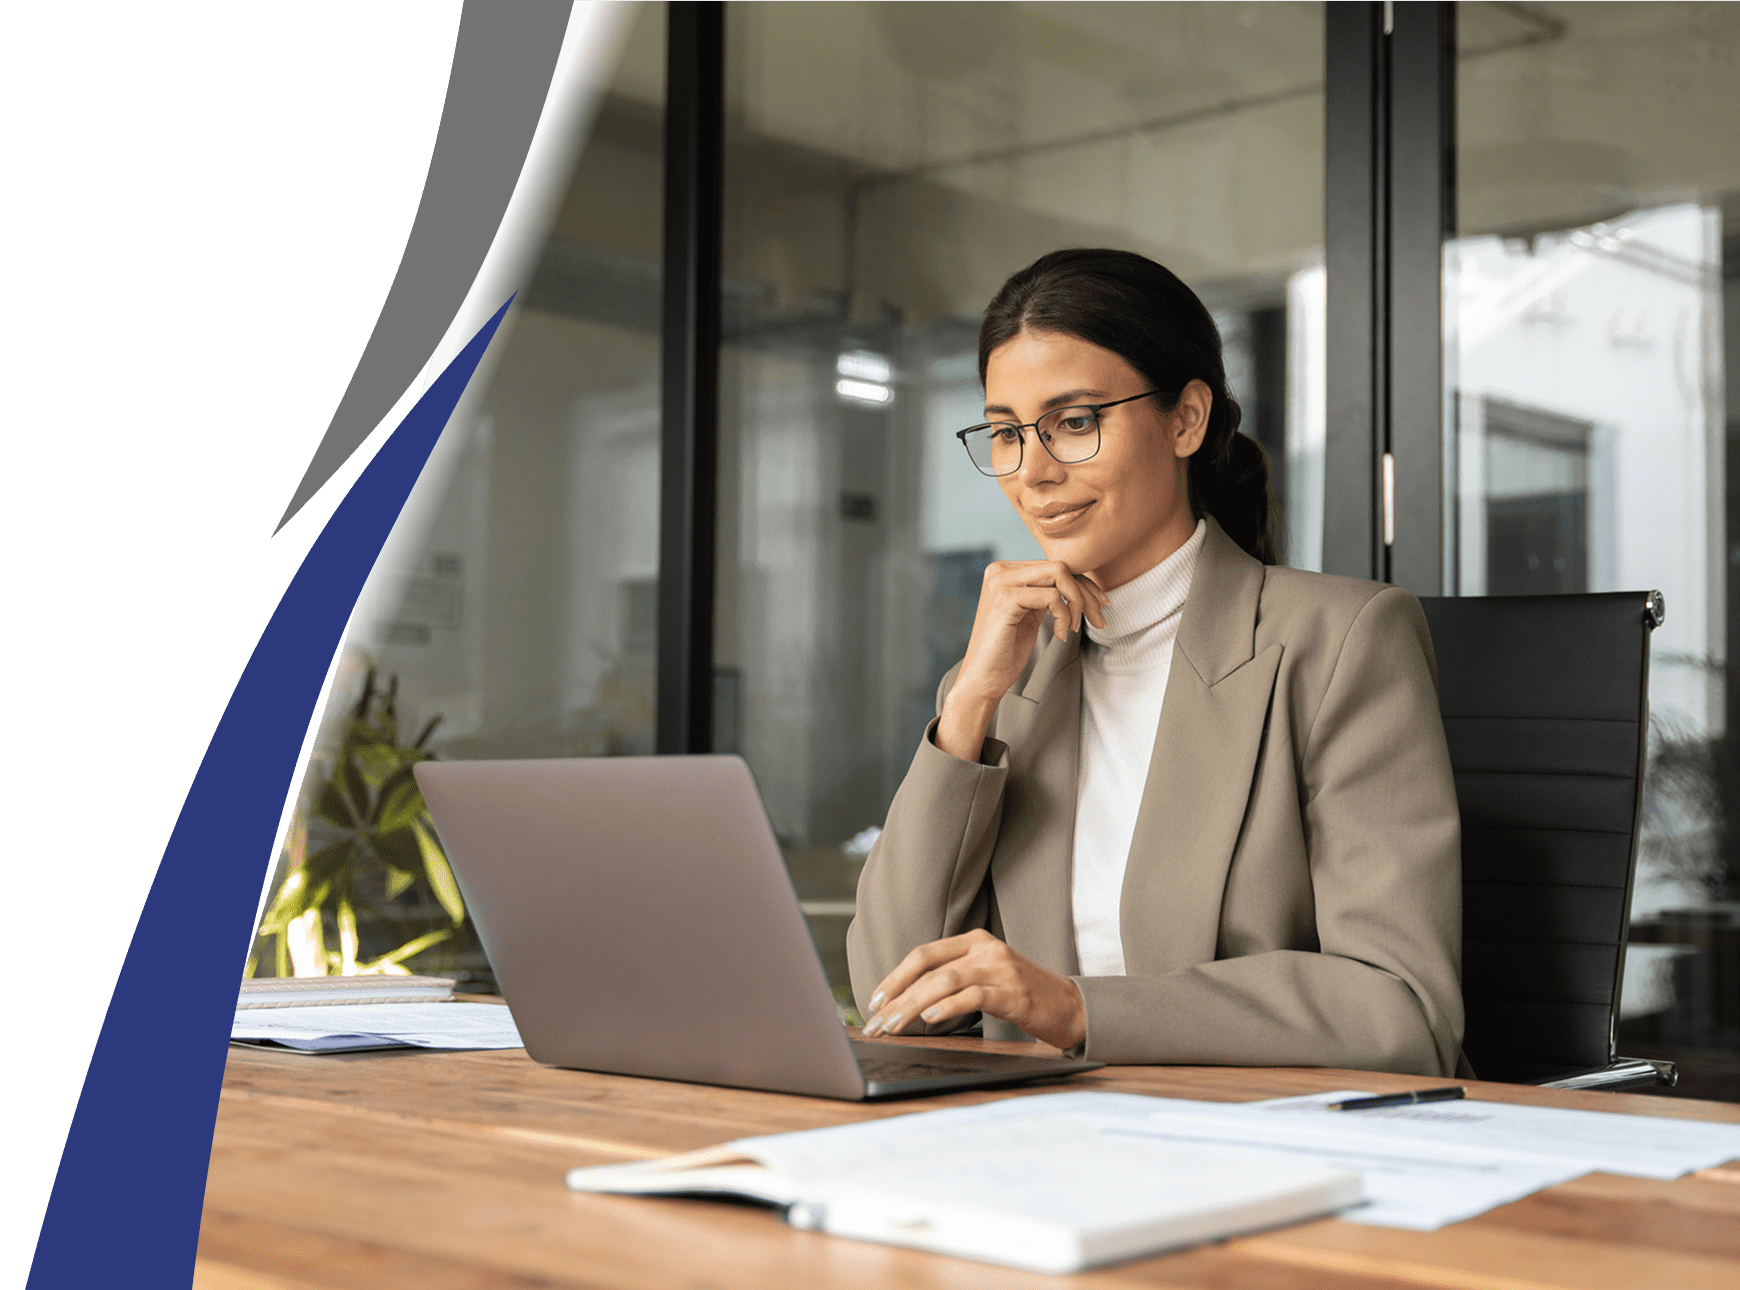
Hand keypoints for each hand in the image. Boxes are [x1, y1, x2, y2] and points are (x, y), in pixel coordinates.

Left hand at [861, 929, 1086, 1050]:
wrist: (1072, 1007)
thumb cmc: (1024, 996)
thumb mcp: (988, 976)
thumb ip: (955, 979)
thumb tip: (907, 1002)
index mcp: (976, 941)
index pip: (924, 953)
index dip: (895, 976)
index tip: (875, 1000)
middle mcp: (986, 949)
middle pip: (928, 967)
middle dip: (896, 995)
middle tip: (876, 1021)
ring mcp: (1001, 969)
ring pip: (944, 982)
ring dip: (912, 1005)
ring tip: (894, 1024)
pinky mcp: (1014, 993)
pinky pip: (972, 996)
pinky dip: (946, 1007)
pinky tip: (929, 1019)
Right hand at [936, 561, 1106, 759]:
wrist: (984, 679)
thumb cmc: (1007, 651)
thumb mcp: (1032, 614)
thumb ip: (1047, 593)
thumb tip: (1084, 583)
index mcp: (1006, 571)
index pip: (1055, 565)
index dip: (1084, 583)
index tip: (1101, 604)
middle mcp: (1001, 571)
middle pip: (1061, 566)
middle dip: (1087, 593)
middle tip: (1098, 620)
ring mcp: (1001, 583)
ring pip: (1060, 574)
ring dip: (1077, 603)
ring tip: (1073, 629)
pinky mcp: (1005, 599)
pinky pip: (1052, 597)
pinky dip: (1063, 616)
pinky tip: (1060, 635)